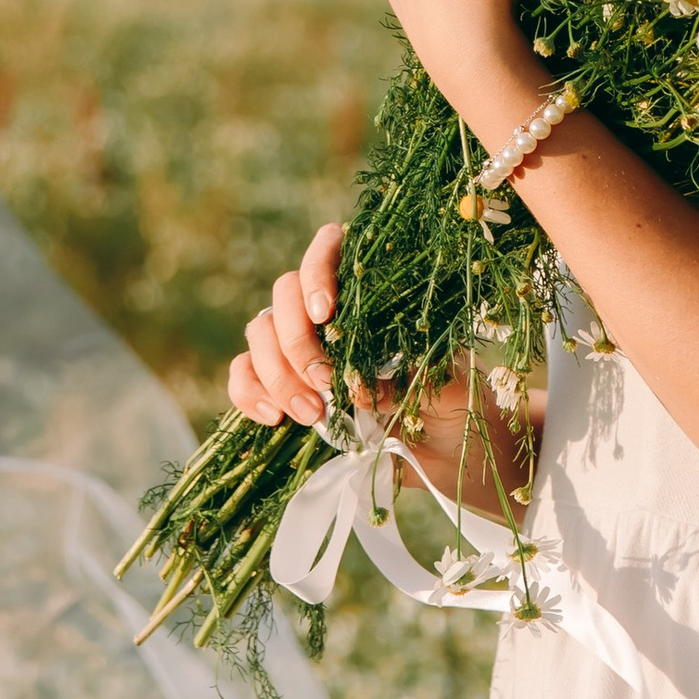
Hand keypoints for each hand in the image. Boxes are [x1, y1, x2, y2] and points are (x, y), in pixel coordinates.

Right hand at [227, 217, 532, 503]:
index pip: (330, 248)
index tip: (325, 312)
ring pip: (260, 332)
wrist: (450, 450)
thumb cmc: (453, 401)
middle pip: (284, 294)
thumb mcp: (447, 384)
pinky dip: (248, 391)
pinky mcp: (282, 383)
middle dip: (297, 340)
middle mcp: (329, 309)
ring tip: (312, 414)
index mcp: (371, 291)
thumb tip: (355, 386)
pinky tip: (273, 418)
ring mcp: (300, 344)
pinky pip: (244, 373)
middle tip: (325, 384)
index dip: (317, 269)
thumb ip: (409, 376)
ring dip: (277, 373)